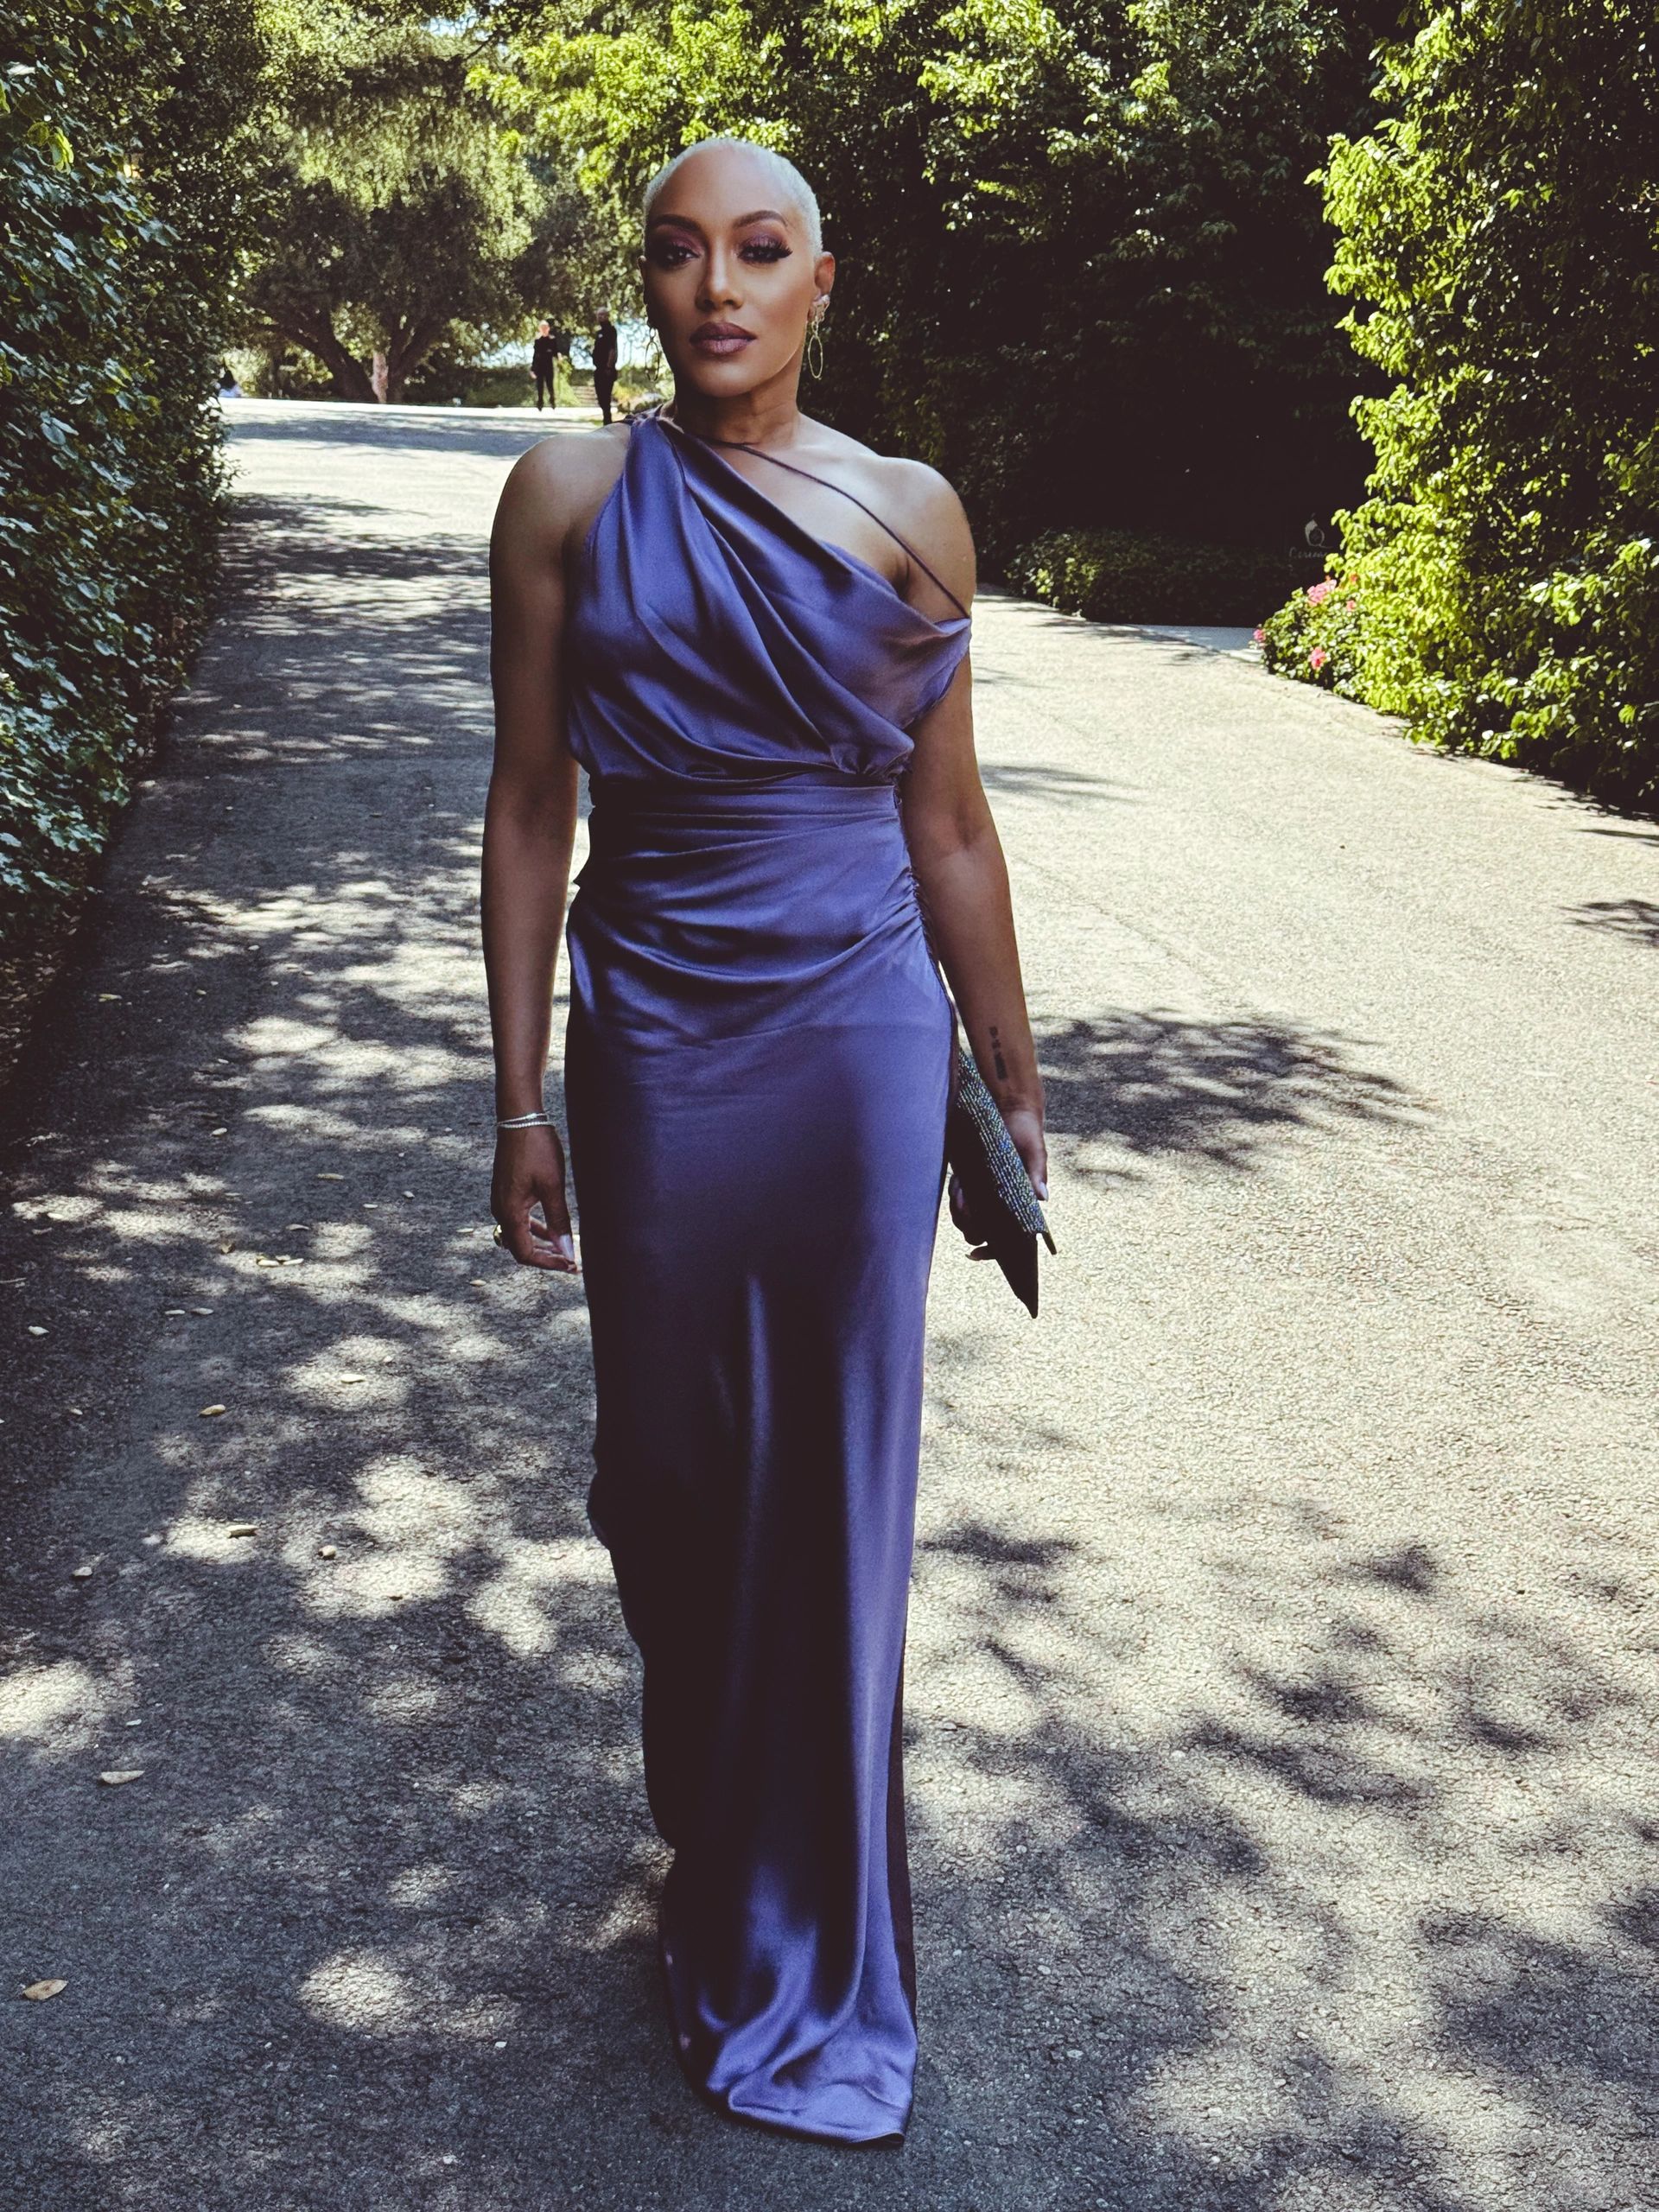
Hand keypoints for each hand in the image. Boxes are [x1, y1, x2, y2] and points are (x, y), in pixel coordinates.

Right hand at [490, 1124, 577, 1271]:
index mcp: (509, 1212)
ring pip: (519, 1235)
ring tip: (564, 1248)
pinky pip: (518, 1220)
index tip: (571, 1265)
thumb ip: (559, 1221)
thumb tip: (567, 1251)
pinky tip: (552, 1228)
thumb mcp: (553, 1187)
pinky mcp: (505, 1192)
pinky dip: (535, 1229)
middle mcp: (500, 1210)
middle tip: (572, 1262)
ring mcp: (501, 1201)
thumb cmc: (537, 1149)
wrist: (520, 1119)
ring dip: (541, 1243)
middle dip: (546, 1257)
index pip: (525, 1253)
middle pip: (520, 1248)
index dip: (549, 1264)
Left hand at [948, 1102, 1047, 1257]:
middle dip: (970, 1226)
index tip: (977, 1254)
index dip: (993, 1252)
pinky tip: (959, 1181)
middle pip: (980, 1232)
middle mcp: (1001, 1204)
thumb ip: (1037, 1173)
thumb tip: (1042, 1199)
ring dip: (959, 1210)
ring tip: (962, 1190)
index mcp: (1020, 1204)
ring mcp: (983, 1193)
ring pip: (965, 1218)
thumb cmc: (1026, 1131)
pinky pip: (957, 1198)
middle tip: (966, 1206)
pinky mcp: (969, 1180)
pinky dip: (955, 1195)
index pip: (1009, 1238)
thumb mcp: (1034, 1150)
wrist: (1006, 1108)